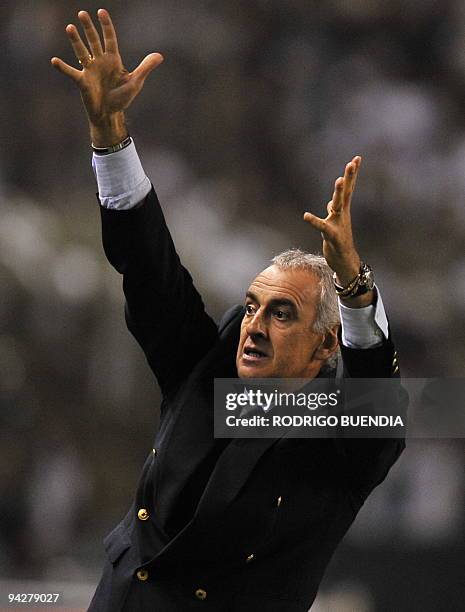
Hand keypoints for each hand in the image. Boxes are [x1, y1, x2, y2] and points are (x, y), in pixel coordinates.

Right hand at [51, 9, 163, 145]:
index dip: (106, 26)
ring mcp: (90, 70)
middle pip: (93, 41)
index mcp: (113, 60)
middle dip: (88, 28)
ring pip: (81, 52)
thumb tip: (160, 56)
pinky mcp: (82, 81)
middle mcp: (100, 61)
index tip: (101, 12)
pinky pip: (71, 73)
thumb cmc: (122, 97)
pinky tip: (54, 61)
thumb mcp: (135, 82)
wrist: (110, 114)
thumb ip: (145, 68)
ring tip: (70, 28)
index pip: (109, 39)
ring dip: (75, 41)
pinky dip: (63, 67)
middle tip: (82, 14)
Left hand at [304, 156, 373, 306]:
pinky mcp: (332, 236)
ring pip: (338, 205)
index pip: (348, 188)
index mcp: (342, 210)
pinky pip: (322, 227)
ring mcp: (338, 224)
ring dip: (338, 193)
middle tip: (352, 162)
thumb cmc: (339, 242)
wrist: (345, 262)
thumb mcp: (334, 223)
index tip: (357, 158)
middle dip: (349, 177)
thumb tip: (329, 203)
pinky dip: (314, 221)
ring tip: (338, 180)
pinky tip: (305, 216)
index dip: (352, 174)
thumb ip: (333, 211)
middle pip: (346, 192)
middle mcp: (342, 214)